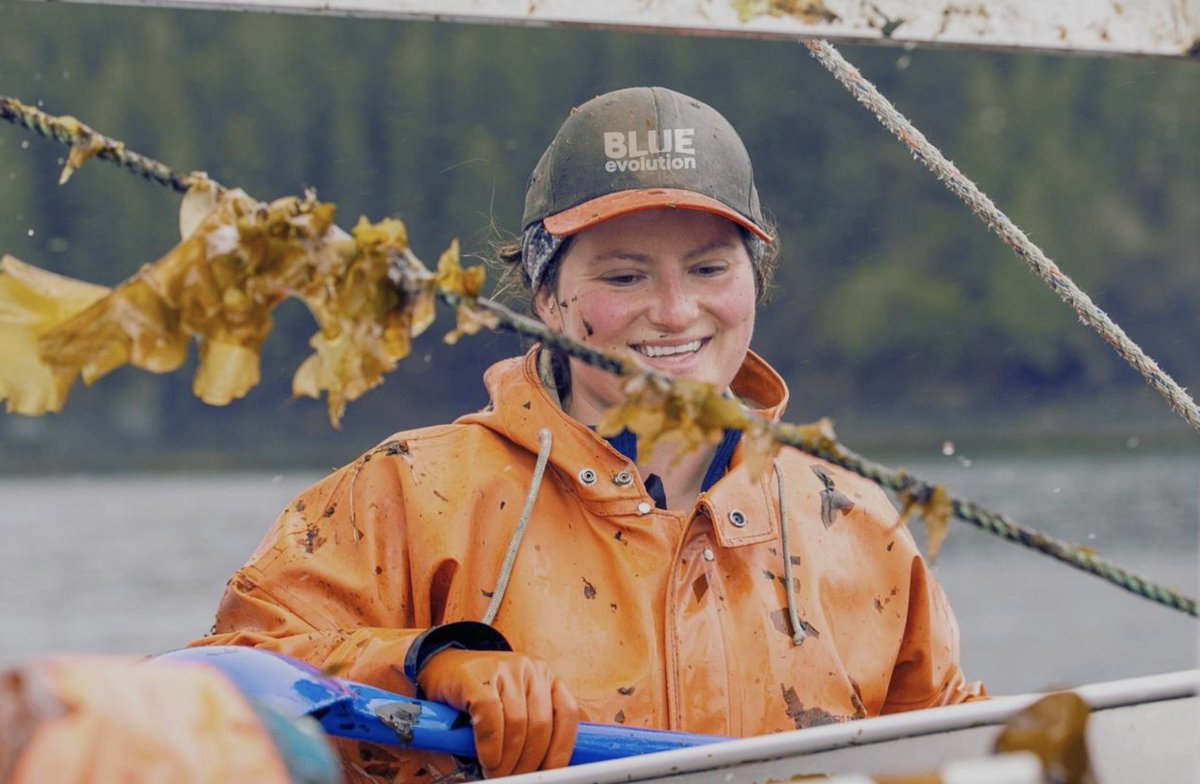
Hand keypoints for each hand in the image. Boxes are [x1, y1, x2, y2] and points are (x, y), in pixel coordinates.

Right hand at [416, 649, 579, 777]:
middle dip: (529, 761)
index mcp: (546, 677)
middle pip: (541, 724)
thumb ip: (534, 728)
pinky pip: (490, 716)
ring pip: (517, 723)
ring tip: (497, 773)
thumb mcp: (516, 706)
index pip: (567, 713)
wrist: (442, 668)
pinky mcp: (477, 677)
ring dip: (508, 759)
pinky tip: (487, 759)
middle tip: (516, 778)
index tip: (550, 771)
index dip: (561, 748)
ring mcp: (504, 669)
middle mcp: (530, 669)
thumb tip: (551, 765)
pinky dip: (491, 745)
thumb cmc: (483, 695)